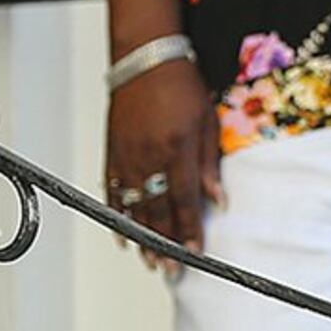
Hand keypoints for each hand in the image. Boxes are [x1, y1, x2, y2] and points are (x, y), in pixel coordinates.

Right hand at [101, 56, 224, 261]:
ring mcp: (126, 158)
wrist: (144, 59)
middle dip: (165, 245)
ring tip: (150, 261)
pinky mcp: (112, 153)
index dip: (189, 230)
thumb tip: (219, 199)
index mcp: (176, 150)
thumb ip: (210, 164)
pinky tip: (123, 235)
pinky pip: (113, 193)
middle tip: (171, 270)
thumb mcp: (207, 121)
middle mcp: (149, 158)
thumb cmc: (179, 85)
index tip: (195, 252)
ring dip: (142, 238)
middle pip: (157, 212)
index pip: (184, 201)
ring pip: (133, 208)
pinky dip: (117, 216)